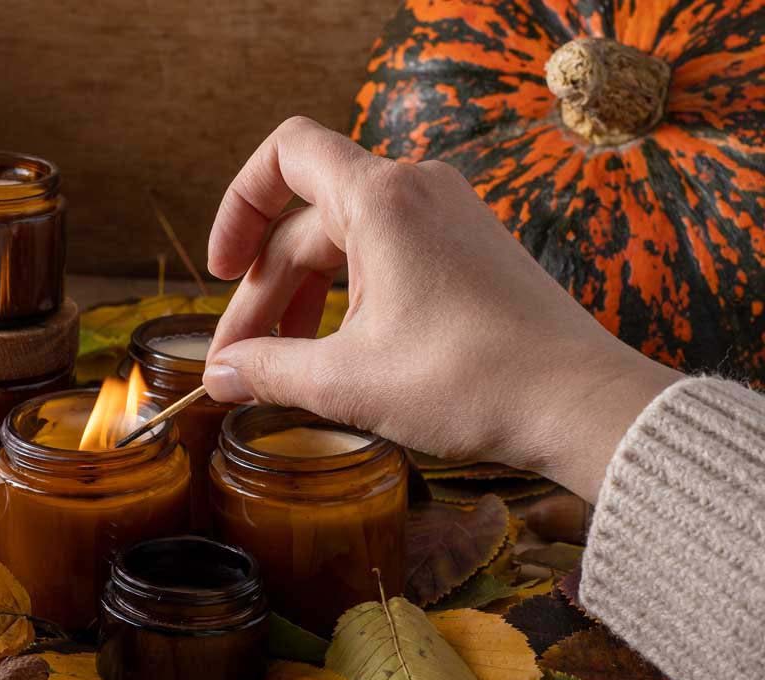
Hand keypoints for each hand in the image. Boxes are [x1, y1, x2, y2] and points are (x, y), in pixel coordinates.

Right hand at [202, 117, 680, 501]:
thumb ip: (268, 371)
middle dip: (265, 293)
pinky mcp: (469, 251)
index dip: (238, 207)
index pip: (284, 156)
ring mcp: (448, 218)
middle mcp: (415, 191)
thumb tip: (218, 376)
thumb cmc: (471, 382)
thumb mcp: (347, 381)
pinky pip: (387, 258)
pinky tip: (337, 355)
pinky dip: (350, 299)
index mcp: (381, 200)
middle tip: (241, 363)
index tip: (221, 271)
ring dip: (304, 301)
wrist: (579, 404)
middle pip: (307, 224)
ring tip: (283, 366)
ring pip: (346, 245)